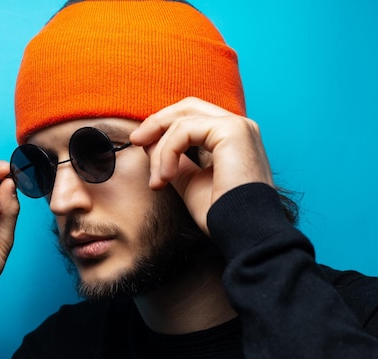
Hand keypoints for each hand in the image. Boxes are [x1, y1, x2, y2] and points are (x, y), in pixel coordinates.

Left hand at [129, 97, 272, 233]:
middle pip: (187, 107)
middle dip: (157, 123)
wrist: (241, 232)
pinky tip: (166, 177)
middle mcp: (238, 127)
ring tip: (158, 180)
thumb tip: (149, 142)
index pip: (192, 117)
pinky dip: (168, 152)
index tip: (140, 143)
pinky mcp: (232, 131)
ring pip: (182, 121)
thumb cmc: (221, 214)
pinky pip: (185, 130)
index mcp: (232, 138)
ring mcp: (237, 126)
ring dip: (161, 150)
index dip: (163, 126)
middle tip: (136, 140)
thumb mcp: (190, 182)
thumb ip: (174, 160)